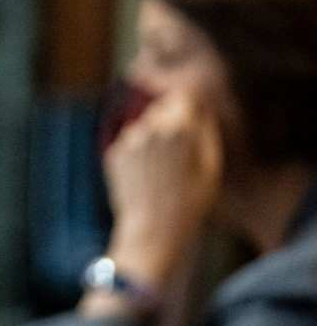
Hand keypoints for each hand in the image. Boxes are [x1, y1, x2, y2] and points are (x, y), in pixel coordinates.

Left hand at [101, 90, 222, 289]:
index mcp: (179, 129)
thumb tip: (200, 108)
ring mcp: (129, 141)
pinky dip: (138, 153)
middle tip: (179, 156)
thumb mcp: (211, 166)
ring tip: (164, 171)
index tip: (193, 117)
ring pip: (145, 127)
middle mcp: (150, 128)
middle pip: (162, 110)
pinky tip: (147, 176)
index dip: (189, 106)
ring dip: (153, 139)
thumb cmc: (191, 201)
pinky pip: (130, 144)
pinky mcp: (114, 153)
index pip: (183, 97)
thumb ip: (206, 130)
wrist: (153, 228)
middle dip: (171, 123)